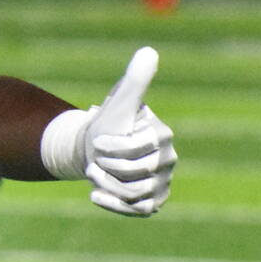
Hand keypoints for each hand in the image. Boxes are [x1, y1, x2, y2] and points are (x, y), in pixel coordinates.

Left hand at [83, 46, 174, 216]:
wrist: (92, 150)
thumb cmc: (107, 125)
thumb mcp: (119, 102)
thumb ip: (135, 80)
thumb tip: (148, 51)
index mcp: (162, 136)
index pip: (140, 148)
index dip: (114, 148)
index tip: (98, 142)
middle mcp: (168, 161)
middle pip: (138, 173)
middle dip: (108, 167)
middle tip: (95, 160)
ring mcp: (162, 183)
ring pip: (136, 193)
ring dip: (107, 185)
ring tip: (93, 173)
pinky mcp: (152, 202)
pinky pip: (138, 210)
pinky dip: (114, 204)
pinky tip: (95, 195)